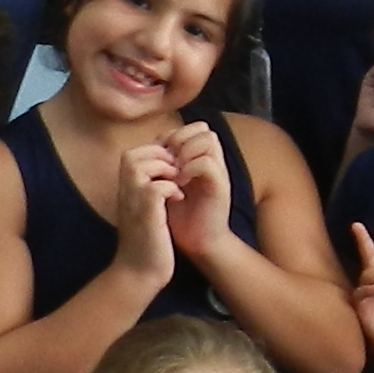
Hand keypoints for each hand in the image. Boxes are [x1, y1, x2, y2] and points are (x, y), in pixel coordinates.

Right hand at [109, 137, 183, 275]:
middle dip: (161, 158)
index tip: (173, 170)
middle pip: (134, 155)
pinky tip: (179, 198)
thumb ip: (149, 188)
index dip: (156, 154)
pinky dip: (172, 188)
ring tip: (178, 184)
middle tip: (177, 174)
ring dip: (166, 170)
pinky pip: (157, 187)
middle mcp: (123, 193)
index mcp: (124, 190)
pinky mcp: (145, 215)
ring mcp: (132, 202)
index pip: (133, 154)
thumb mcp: (144, 210)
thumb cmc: (146, 242)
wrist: (139, 273)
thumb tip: (167, 168)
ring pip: (142, 165)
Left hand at [160, 119, 238, 263]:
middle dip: (180, 139)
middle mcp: (212, 162)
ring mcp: (219, 172)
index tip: (159, 157)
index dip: (172, 136)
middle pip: (202, 128)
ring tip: (174, 172)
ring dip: (186, 152)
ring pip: (208, 139)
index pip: (191, 127)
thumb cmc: (180, 218)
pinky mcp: (220, 186)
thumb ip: (164, 165)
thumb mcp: (166, 186)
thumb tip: (152, 146)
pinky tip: (179, 185)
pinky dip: (189, 169)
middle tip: (168, 161)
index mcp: (199, 159)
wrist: (197, 245)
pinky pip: (207, 162)